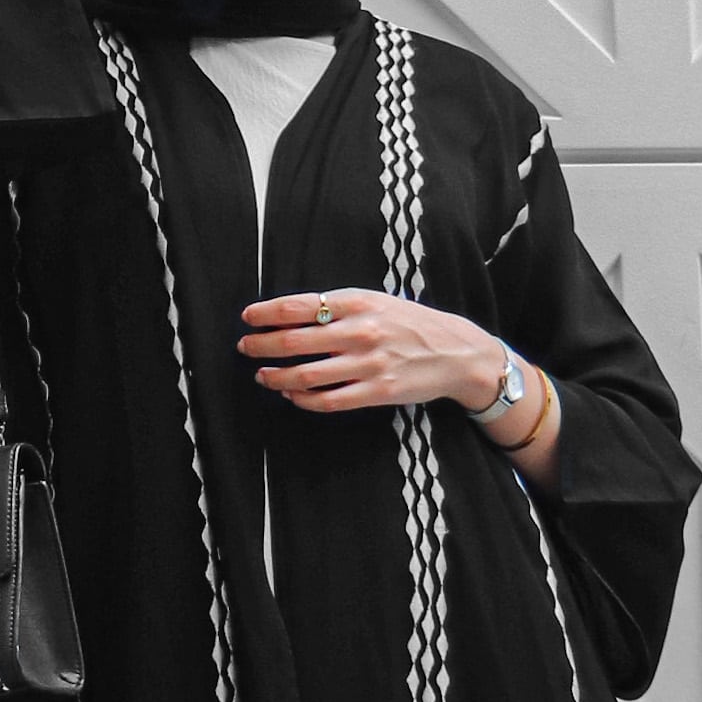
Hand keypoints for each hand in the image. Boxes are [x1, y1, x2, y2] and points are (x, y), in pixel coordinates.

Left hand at [241, 288, 506, 413]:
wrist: (455, 352)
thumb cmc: (408, 323)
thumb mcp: (374, 301)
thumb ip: (335, 306)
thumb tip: (287, 314)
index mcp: (357, 302)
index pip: (297, 306)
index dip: (265, 313)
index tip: (247, 318)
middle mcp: (360, 332)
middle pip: (293, 342)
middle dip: (260, 346)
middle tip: (245, 347)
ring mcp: (368, 364)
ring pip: (304, 376)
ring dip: (274, 377)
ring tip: (262, 375)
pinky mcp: (376, 392)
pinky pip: (327, 401)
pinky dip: (302, 399)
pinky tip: (292, 395)